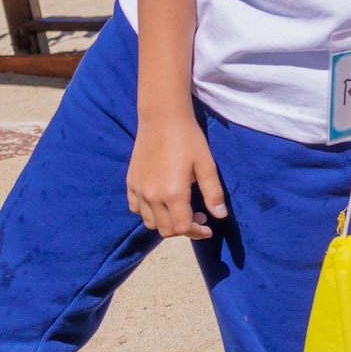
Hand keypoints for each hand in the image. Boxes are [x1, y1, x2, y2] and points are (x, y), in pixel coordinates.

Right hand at [126, 111, 228, 238]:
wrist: (162, 118)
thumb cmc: (188, 139)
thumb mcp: (206, 165)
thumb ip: (212, 193)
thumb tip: (220, 216)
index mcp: (173, 194)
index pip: (182, 228)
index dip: (197, 233)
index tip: (208, 228)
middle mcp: (152, 196)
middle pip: (165, 229)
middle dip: (184, 230)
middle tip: (199, 217)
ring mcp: (138, 190)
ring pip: (149, 222)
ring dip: (166, 223)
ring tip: (181, 210)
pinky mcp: (130, 182)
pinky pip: (136, 208)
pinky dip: (148, 212)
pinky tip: (161, 202)